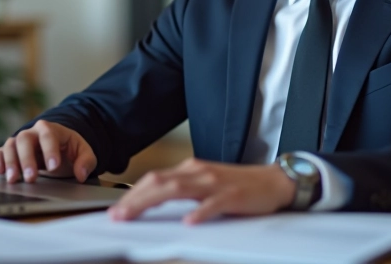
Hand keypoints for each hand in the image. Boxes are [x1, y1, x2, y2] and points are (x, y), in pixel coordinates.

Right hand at [0, 120, 96, 183]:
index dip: (50, 150)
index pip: (49, 136)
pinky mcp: (10, 151)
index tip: (53, 166)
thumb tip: (81, 174)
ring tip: (13, 180)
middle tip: (31, 178)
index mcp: (51, 129)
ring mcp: (19, 141)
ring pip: (10, 146)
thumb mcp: (83, 152)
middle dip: (27, 159)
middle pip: (24, 140)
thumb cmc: (68, 149)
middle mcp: (32, 133)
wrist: (57, 147)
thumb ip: (86, 161)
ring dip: (10, 162)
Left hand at [108, 158, 295, 223]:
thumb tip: (154, 201)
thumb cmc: (239, 185)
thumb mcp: (206, 184)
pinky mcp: (232, 195)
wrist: (274, 181)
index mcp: (191, 169)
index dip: (132, 193)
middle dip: (135, 199)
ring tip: (135, 215)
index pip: (154, 179)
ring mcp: (215, 183)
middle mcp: (198, 172)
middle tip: (117, 215)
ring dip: (152, 202)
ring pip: (177, 189)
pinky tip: (188, 222)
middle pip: (159, 182)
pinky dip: (199, 212)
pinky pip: (213, 204)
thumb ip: (183, 190)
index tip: (116, 210)